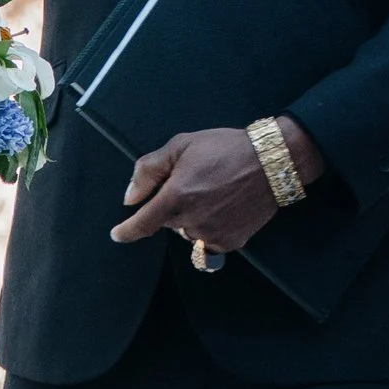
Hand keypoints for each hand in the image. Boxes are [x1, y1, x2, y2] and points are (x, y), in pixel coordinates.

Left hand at [111, 119, 324, 257]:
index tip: (117, 235)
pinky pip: (209, 242)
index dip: (126, 232)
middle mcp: (192, 221)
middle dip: (172, 206)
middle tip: (193, 183)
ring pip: (188, 233)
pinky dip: (209, 229)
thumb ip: (149, 171)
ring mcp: (212, 235)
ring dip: (191, 219)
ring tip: (213, 193)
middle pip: (167, 223)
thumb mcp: (182, 145)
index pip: (142, 225)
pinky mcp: (231, 242)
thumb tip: (130, 198)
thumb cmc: (226, 148)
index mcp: (176, 198)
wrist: (272, 162)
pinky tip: (223, 209)